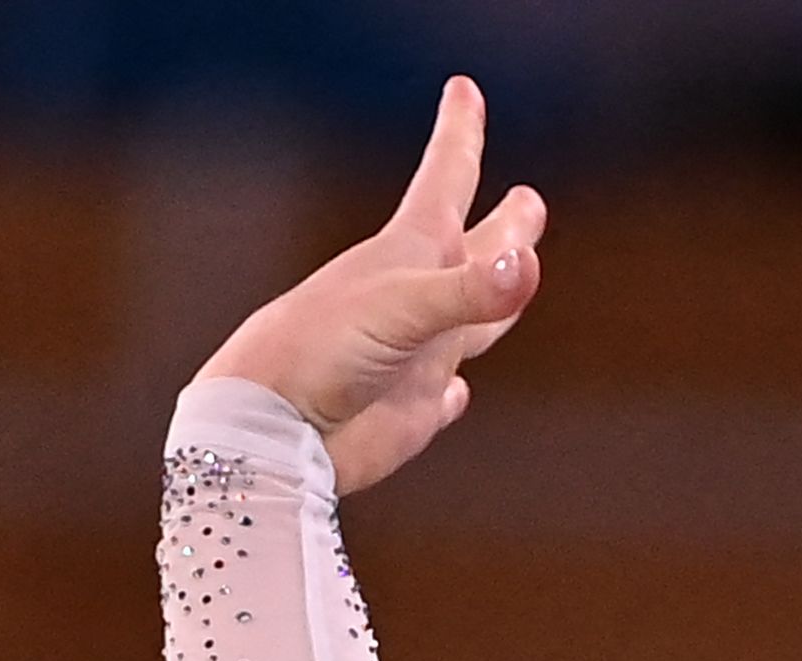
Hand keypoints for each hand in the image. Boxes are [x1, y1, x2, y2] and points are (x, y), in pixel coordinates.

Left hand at [202, 78, 545, 495]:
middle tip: (528, 200)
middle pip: (473, 250)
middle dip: (504, 225)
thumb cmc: (320, 352)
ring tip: (515, 274)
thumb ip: (467, 291)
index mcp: (409, 253)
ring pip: (471, 320)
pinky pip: (442, 397)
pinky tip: (458, 390)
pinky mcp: (409, 410)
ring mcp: (415, 355)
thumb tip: (525, 266)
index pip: (446, 178)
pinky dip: (454, 392)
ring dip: (495, 298)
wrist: (272, 430)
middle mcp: (415, 298)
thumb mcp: (400, 308)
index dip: (459, 135)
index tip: (462, 89)